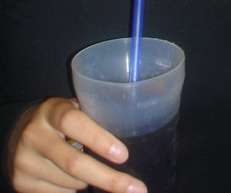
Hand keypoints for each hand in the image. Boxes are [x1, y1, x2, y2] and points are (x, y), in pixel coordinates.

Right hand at [8, 97, 146, 192]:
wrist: (20, 133)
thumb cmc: (60, 120)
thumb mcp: (75, 108)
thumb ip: (97, 114)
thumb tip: (147, 113)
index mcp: (52, 110)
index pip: (74, 123)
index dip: (99, 139)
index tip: (124, 156)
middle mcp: (35, 135)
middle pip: (74, 163)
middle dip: (109, 179)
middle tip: (136, 189)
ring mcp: (25, 161)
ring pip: (70, 183)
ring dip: (88, 181)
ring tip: (92, 170)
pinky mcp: (21, 183)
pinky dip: (73, 191)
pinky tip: (73, 181)